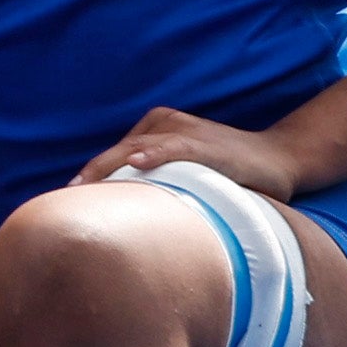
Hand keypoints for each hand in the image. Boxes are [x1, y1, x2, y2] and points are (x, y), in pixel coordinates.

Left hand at [71, 106, 305, 200]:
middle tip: (66, 200)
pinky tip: (137, 163)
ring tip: (85, 188)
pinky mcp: (204, 142)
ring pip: (136, 150)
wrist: (280, 160)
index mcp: (153, 131)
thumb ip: (158, 187)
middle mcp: (162, 125)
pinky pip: (172, 147)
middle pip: (116, 153)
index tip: (65, 202)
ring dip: (110, 169)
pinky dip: (154, 154)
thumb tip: (128, 221)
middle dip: (92, 176)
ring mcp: (183, 131)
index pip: (112, 157)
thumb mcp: (186, 176)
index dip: (90, 178)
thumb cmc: (229, 174)